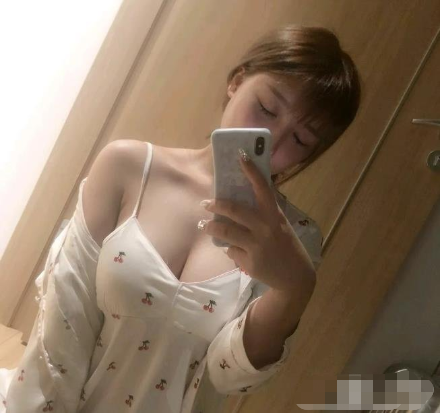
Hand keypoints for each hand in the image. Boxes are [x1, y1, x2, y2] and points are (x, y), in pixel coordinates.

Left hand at [199, 149, 315, 291]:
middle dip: (216, 205)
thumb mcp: (280, 225)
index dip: (251, 170)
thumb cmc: (286, 246)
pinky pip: (231, 250)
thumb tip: (238, 204)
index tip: (240, 155)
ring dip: (211, 227)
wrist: (295, 277)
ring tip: (204, 226)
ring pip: (224, 232)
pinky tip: (233, 251)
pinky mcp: (249, 261)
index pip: (263, 188)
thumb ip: (263, 214)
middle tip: (206, 204)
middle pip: (234, 210)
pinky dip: (230, 249)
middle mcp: (265, 227)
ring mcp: (257, 245)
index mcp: (274, 215)